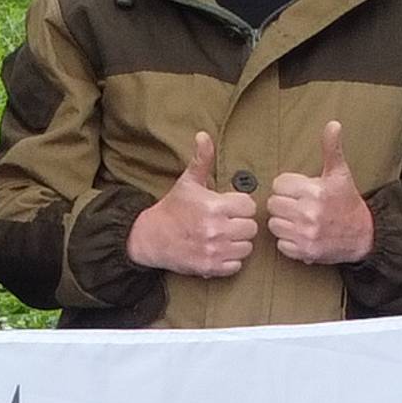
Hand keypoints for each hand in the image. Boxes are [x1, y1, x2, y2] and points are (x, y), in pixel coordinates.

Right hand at [131, 131, 263, 276]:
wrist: (150, 237)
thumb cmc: (173, 208)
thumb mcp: (188, 181)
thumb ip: (202, 159)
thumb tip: (204, 135)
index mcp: (214, 205)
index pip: (249, 206)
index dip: (241, 206)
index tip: (231, 207)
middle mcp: (216, 229)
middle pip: (251, 228)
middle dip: (241, 224)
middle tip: (228, 222)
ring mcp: (213, 250)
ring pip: (246, 248)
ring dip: (238, 243)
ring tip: (225, 236)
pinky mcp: (210, 267)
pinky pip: (236, 266)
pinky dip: (230, 260)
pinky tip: (220, 250)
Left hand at [261, 119, 376, 265]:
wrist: (363, 235)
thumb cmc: (347, 201)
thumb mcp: (340, 173)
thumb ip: (331, 148)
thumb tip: (333, 124)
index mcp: (315, 191)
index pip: (279, 184)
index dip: (287, 186)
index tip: (299, 190)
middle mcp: (309, 213)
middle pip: (273, 204)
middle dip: (283, 203)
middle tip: (296, 205)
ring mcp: (306, 234)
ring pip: (274, 224)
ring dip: (283, 222)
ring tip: (297, 219)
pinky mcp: (305, 251)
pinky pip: (281, 244)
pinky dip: (288, 241)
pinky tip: (300, 234)